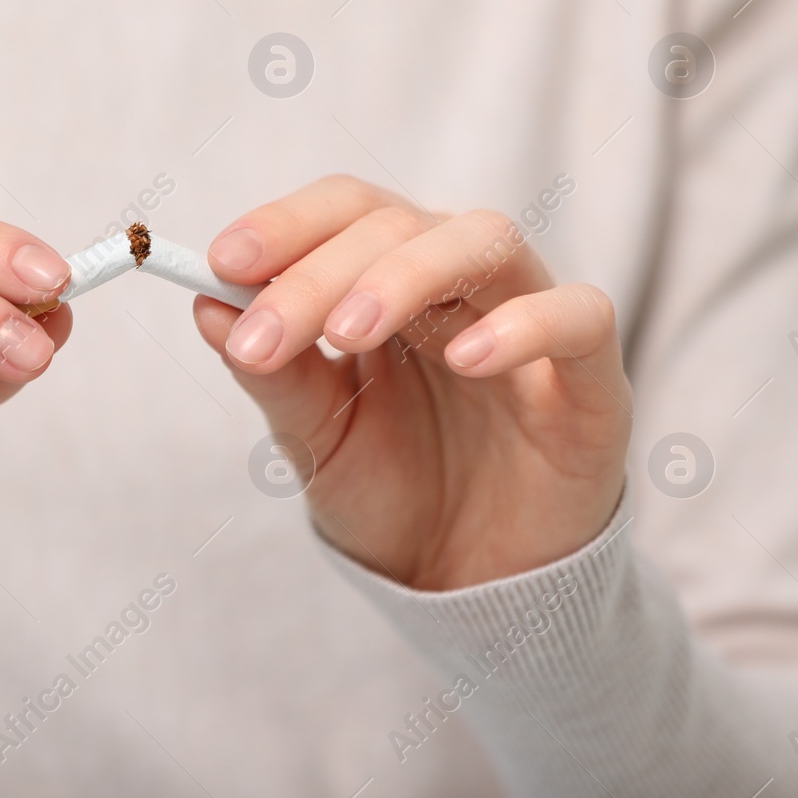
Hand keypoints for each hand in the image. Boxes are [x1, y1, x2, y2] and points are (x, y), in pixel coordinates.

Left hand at [194, 176, 630, 589]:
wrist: (468, 585)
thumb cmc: (391, 493)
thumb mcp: (316, 439)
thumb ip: (273, 374)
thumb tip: (205, 305)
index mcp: (388, 279)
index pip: (345, 211)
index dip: (286, 223)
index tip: (222, 261)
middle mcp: (458, 282)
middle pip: (397, 223)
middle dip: (319, 272)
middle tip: (266, 334)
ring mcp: (528, 318)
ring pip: (485, 241)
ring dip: (405, 275)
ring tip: (347, 334)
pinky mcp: (591, 378)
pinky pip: (580, 316)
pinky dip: (524, 324)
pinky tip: (467, 358)